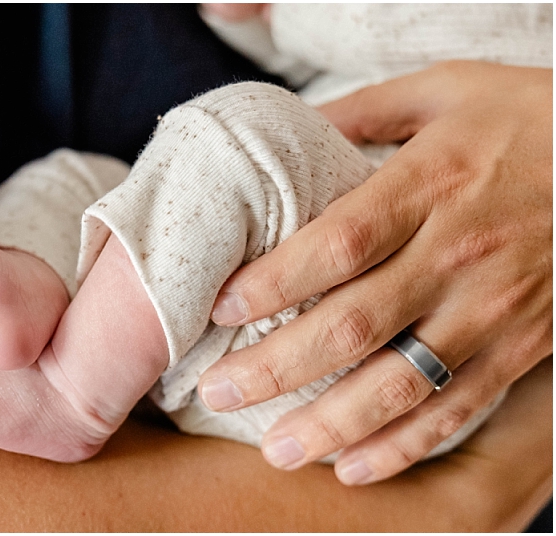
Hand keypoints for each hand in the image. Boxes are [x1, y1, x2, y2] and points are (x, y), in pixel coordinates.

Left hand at [199, 61, 552, 483]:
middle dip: (276, 368)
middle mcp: (457, 254)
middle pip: (353, 325)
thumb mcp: (444, 89)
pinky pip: (458, 407)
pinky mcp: (522, 344)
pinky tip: (354, 468)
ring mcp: (493, 307)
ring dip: (330, 424)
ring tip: (273, 450)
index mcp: (429, 185)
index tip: (220, 308)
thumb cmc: (529, 116)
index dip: (274, 283)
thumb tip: (291, 130)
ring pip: (401, 383)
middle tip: (217, 393)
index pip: (337, 244)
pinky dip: (405, 445)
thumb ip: (363, 111)